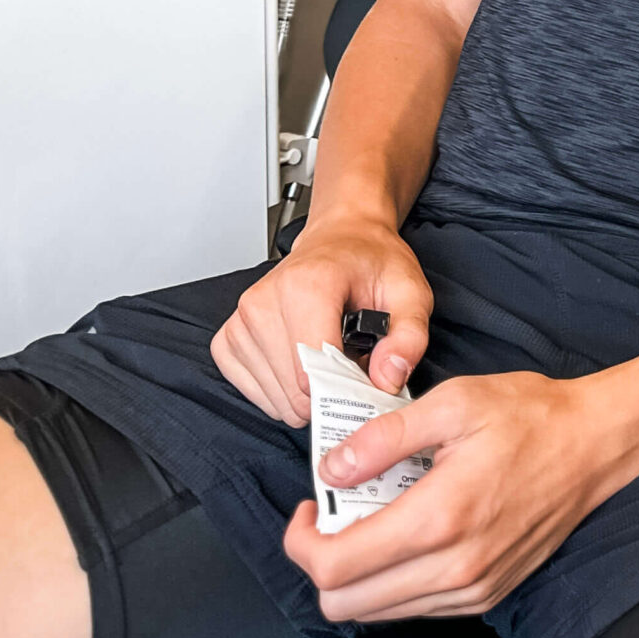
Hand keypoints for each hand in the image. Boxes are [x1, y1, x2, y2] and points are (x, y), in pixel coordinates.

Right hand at [211, 216, 432, 424]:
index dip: (347, 388)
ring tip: (328, 354)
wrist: (342, 238)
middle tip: (351, 360)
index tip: (366, 378)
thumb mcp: (411, 292)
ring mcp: (241, 321)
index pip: (313, 371)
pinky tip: (302, 361)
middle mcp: (264, 301)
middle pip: (294, 392)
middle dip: (330, 390)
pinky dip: (282, 390)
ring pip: (275, 399)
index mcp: (307, 285)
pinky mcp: (228, 339)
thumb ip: (409, 337)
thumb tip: (388, 379)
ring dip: (307, 391)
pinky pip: (253, 393)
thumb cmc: (370, 263)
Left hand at [282, 370, 634, 620]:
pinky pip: (414, 608)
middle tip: (334, 514)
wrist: (596, 443)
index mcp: (440, 517)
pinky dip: (393, 580)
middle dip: (322, 560)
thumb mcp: (454, 401)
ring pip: (375, 613)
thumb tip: (331, 469)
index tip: (309, 507)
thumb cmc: (531, 416)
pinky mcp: (485, 596)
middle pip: (344, 603)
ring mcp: (472, 589)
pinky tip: (409, 533)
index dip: (301, 541)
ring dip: (357, 573)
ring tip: (375, 519)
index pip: (335, 566)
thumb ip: (383, 437)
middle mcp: (454, 567)